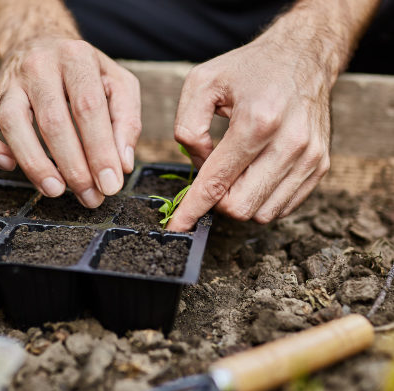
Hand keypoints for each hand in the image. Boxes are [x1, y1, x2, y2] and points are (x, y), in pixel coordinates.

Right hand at [0, 38, 140, 207]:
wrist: (43, 41)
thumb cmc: (87, 72)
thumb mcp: (119, 85)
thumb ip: (127, 121)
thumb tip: (122, 164)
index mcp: (76, 58)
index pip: (88, 108)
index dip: (100, 150)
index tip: (110, 184)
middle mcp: (40, 66)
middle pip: (53, 121)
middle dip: (74, 167)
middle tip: (90, 197)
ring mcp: (10, 82)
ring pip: (12, 123)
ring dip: (34, 163)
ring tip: (56, 191)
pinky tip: (8, 166)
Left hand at [167, 31, 331, 230]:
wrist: (303, 56)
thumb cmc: (250, 70)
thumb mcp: (202, 82)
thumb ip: (187, 126)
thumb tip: (198, 164)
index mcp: (257, 121)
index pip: (217, 182)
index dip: (192, 209)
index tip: (177, 226)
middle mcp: (290, 143)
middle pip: (240, 207)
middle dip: (217, 201)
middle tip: (213, 176)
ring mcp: (309, 158)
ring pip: (262, 213)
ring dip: (240, 200)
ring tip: (237, 170)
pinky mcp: (320, 166)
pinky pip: (282, 207)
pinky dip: (261, 198)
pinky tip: (256, 174)